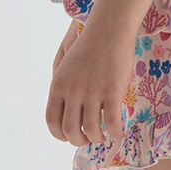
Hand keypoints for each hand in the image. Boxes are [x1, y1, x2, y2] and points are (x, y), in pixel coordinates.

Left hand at [46, 15, 134, 149]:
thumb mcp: (66, 65)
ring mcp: (92, 92)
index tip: (68, 137)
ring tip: (103, 136)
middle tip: (88, 139)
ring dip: (98, 138)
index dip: (59, 135)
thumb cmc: (89, 46)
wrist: (109, 29)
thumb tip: (64, 111)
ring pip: (92, 130)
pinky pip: (112, 122)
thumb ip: (63, 86)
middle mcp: (72, 91)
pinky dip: (115, 132)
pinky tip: (118, 132)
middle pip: (70, 130)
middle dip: (79, 141)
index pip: (52, 121)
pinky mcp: (112, 91)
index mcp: (58, 85)